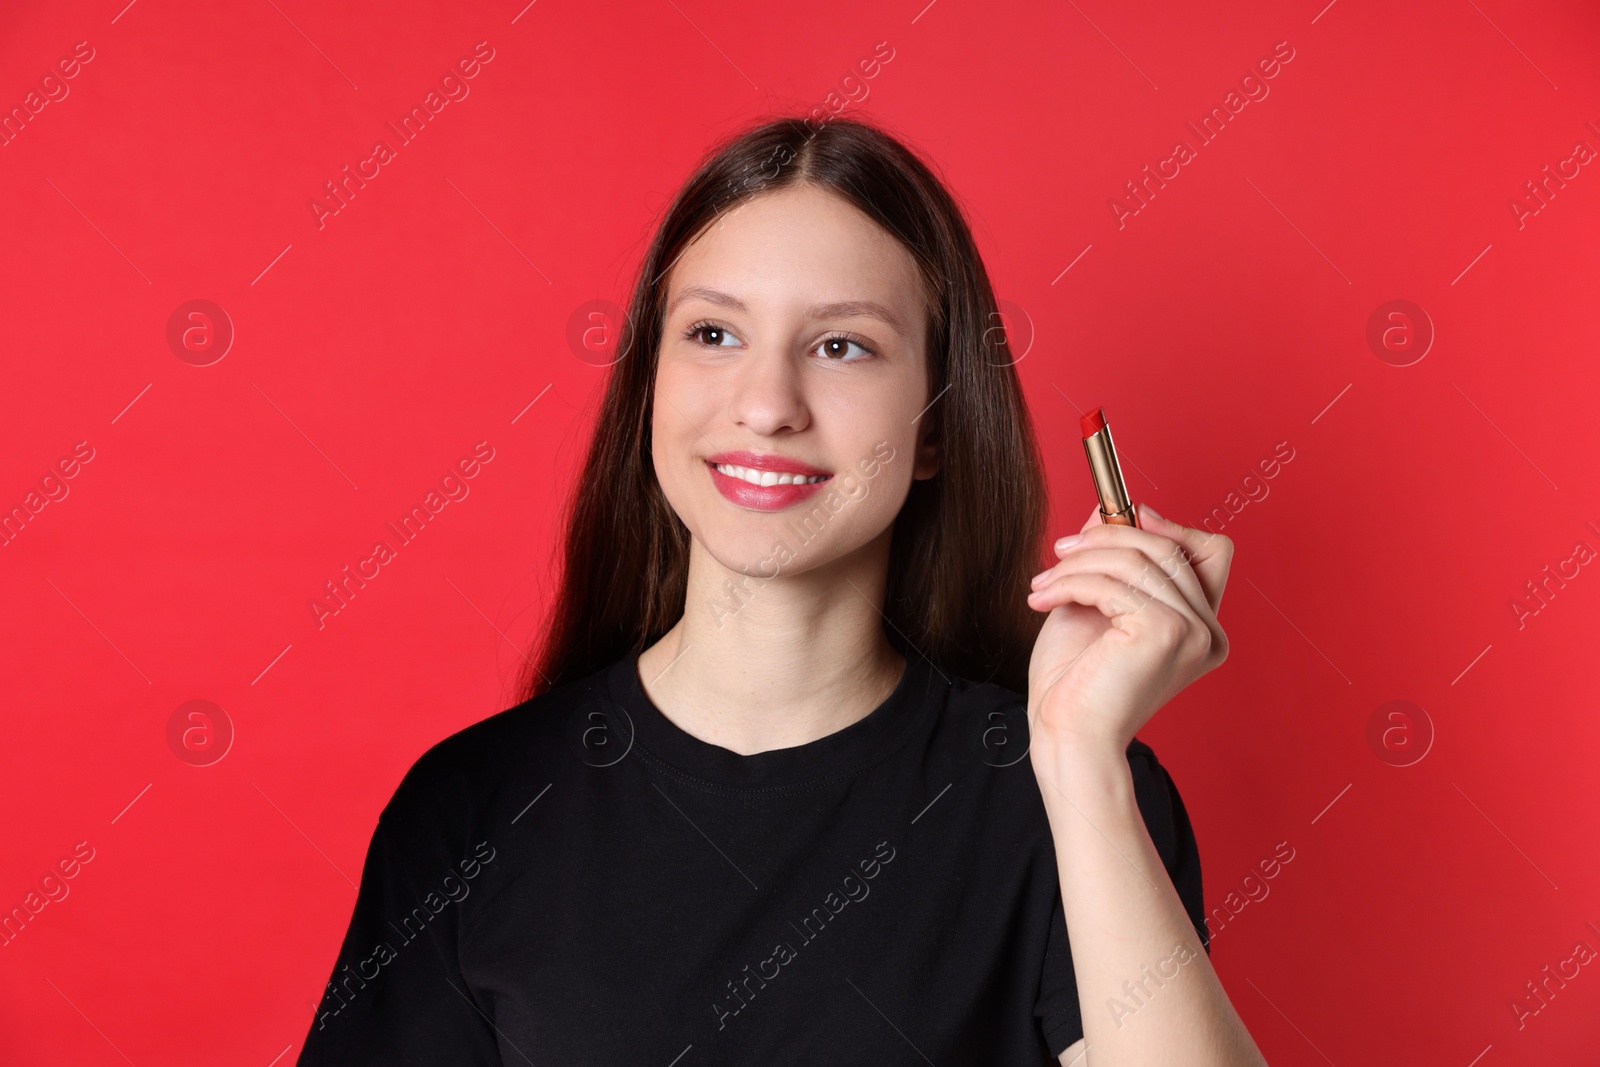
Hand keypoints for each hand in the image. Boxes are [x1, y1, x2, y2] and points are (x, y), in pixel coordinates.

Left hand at [1024, 503, 1232, 755]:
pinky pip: (1115, 582)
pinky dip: (1071, 582)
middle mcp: (1208, 632)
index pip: (1209, 552)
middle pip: (1167, 546)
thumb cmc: (1077, 684)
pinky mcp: (1166, 632)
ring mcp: (1192, 632)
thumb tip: (1112, 510)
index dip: (1168, 526)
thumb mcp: (1094, 605)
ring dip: (1079, 562)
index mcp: (1201, 628)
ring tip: (1043, 582)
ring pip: (1138, 559)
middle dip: (1106, 538)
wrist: (1067, 737)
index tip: (1121, 517)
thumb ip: (1111, 559)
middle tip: (1060, 551)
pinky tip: (1044, 599)